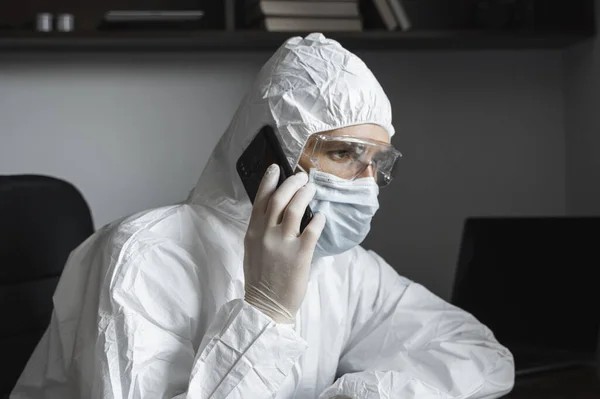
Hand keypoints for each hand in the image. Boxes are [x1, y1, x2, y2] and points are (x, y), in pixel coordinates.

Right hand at [244, 164, 325, 322]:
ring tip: (312, 189)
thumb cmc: (260, 279)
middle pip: (280, 198)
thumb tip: (275, 211)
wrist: (266, 305)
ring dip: (305, 194)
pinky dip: (318, 219)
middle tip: (302, 176)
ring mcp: (283, 243)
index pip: (261, 200)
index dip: (269, 181)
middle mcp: (266, 234)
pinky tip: (320, 215)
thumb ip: (261, 230)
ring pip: (296, 208)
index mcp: (253, 232)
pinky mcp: (300, 254)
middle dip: (292, 183)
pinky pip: (312, 229)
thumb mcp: (252, 249)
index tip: (276, 168)